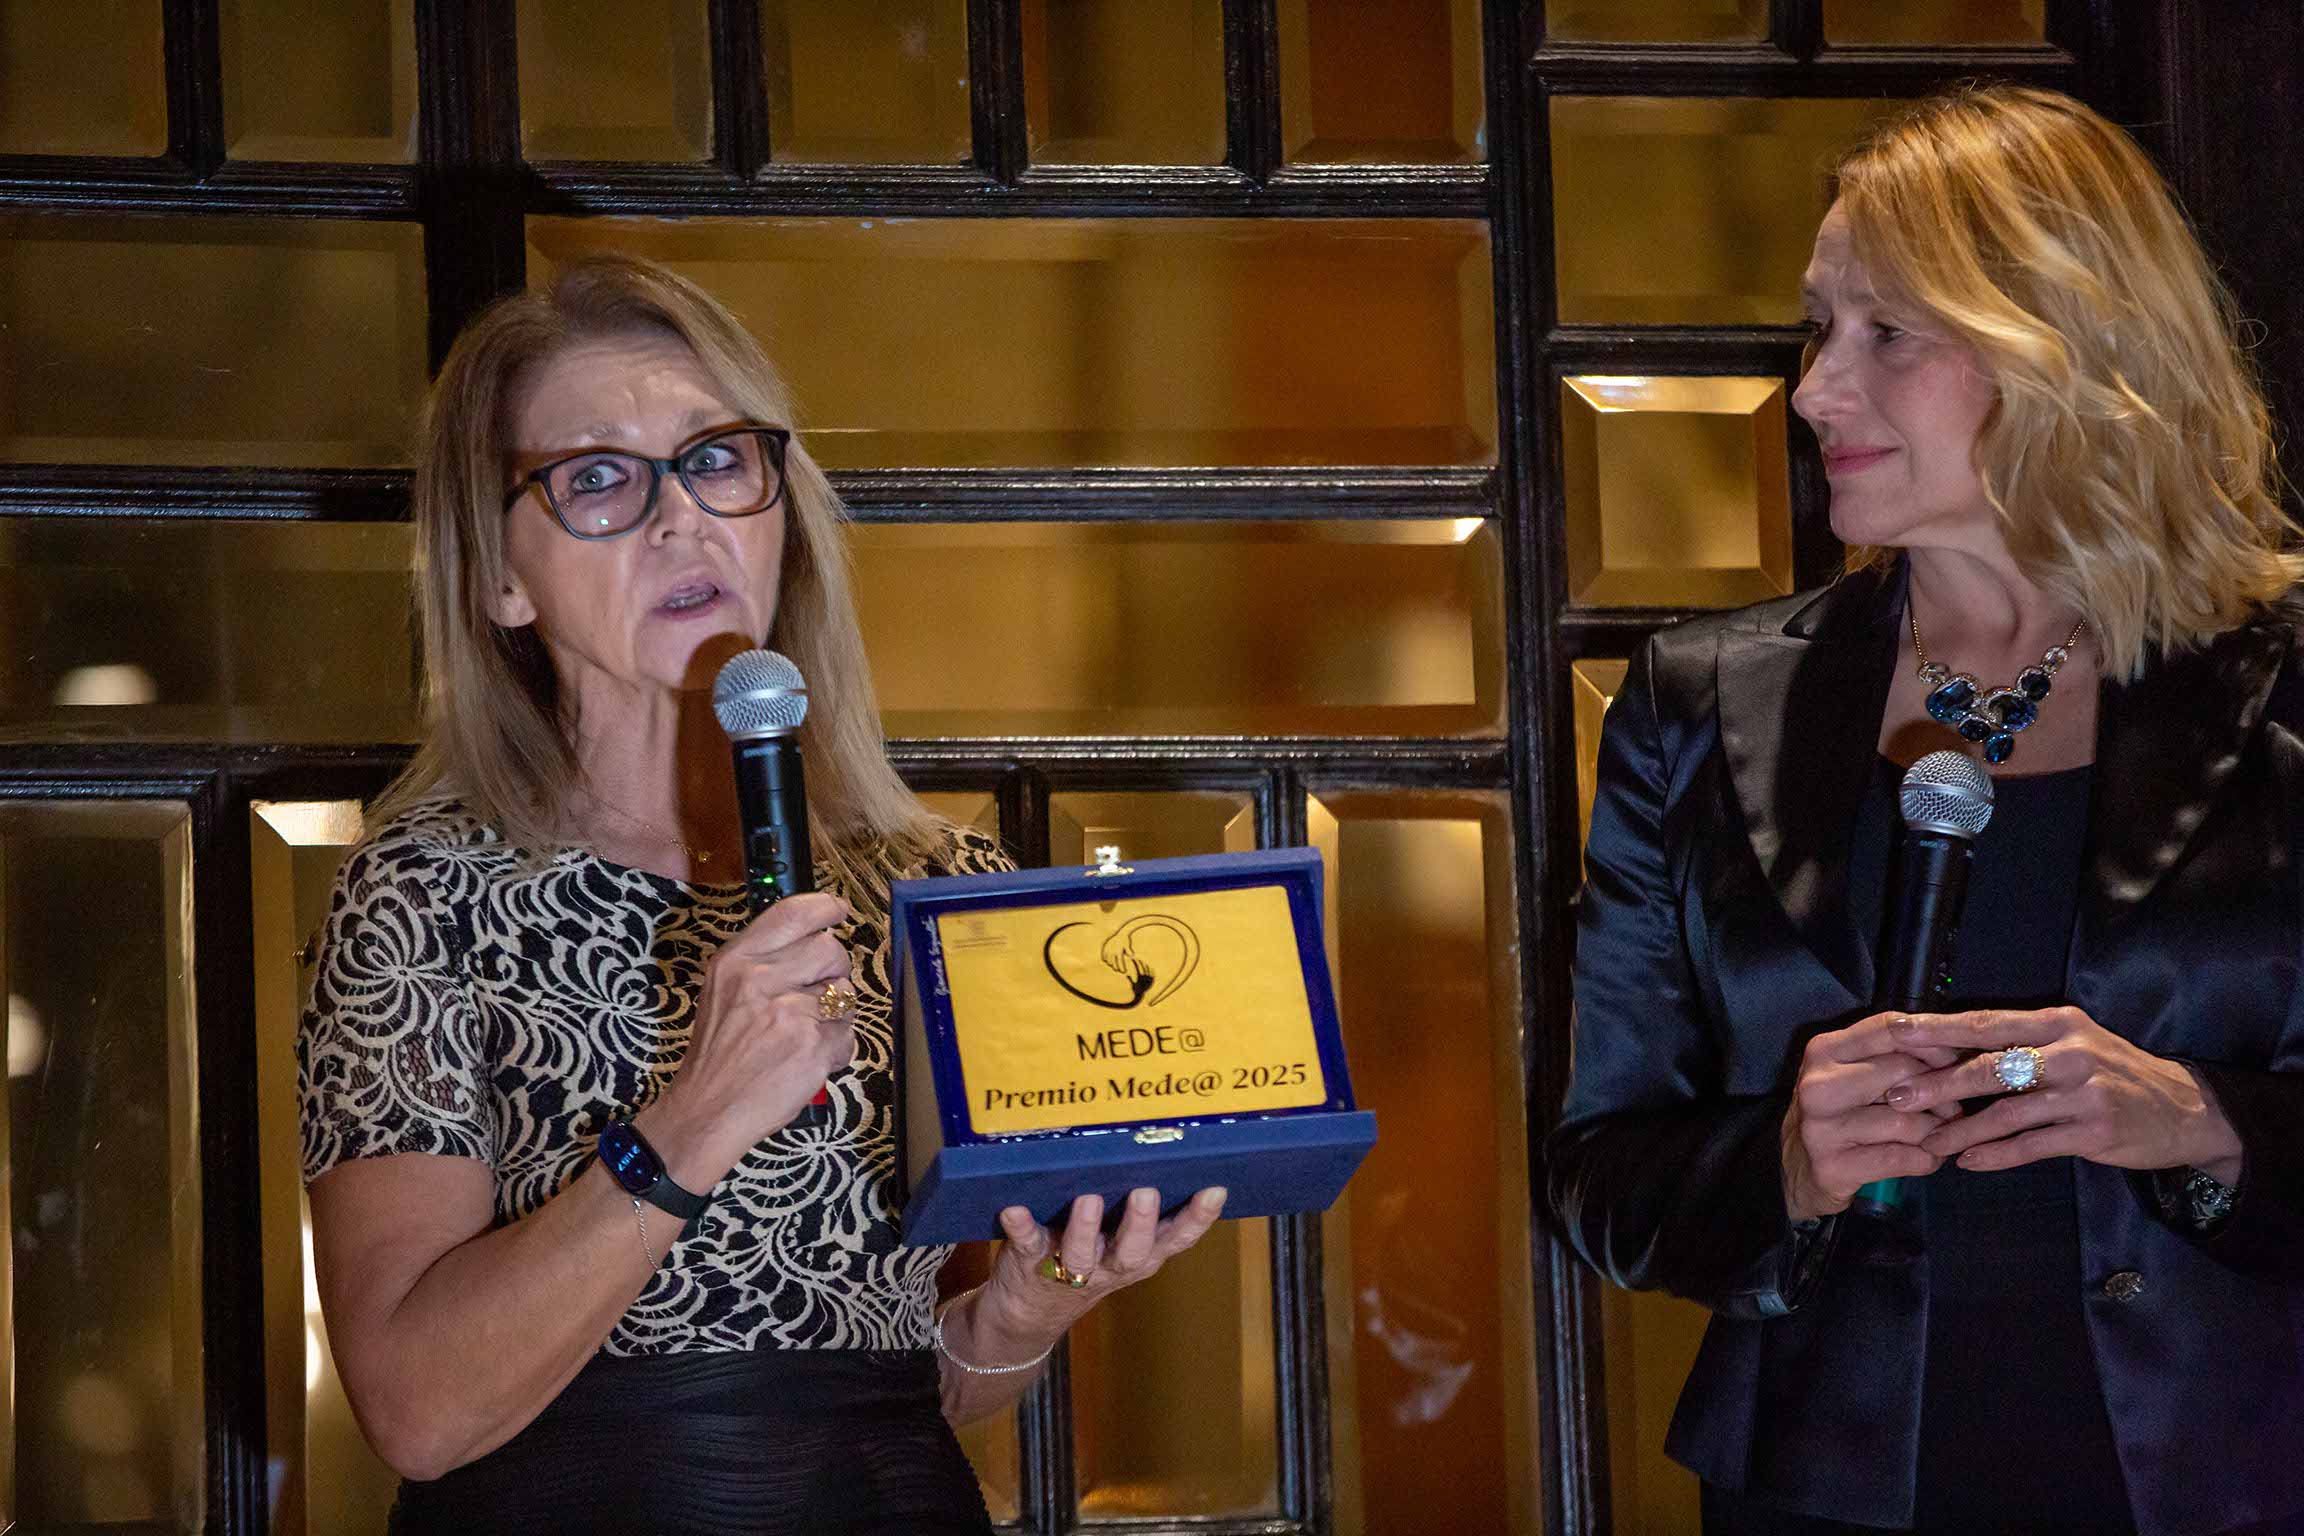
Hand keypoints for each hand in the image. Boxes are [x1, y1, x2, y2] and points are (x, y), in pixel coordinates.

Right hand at [640, 891, 855, 1185]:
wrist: (706, 1110)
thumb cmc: (719, 1052)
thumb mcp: (724, 990)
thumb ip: (766, 960)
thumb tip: (818, 934)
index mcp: (736, 960)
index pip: (792, 914)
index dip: (824, 908)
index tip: (838, 911)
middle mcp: (761, 979)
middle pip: (832, 950)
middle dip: (836, 970)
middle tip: (818, 994)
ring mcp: (789, 1014)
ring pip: (845, 993)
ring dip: (836, 1015)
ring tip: (806, 1034)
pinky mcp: (812, 1048)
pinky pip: (848, 1035)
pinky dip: (836, 1050)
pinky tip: (808, 1060)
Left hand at [969, 1187, 1227, 1353]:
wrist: (1029, 1311)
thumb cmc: (1086, 1257)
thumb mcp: (1122, 1243)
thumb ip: (1143, 1213)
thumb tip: (1167, 1151)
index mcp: (1139, 1254)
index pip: (1176, 1238)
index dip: (1198, 1218)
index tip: (1214, 1189)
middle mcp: (1110, 1264)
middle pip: (1132, 1251)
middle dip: (1140, 1224)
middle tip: (1146, 1192)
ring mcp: (1070, 1266)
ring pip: (1081, 1253)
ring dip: (1085, 1227)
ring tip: (1088, 1198)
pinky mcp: (1031, 1260)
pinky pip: (1027, 1244)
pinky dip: (1022, 1226)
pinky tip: (1015, 1209)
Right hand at [1781, 1011, 1964, 1221]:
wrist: (1797, 1167)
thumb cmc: (1838, 1112)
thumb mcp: (1851, 1071)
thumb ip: (1891, 1053)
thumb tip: (1953, 1046)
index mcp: (1824, 1050)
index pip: (1889, 1028)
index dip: (1932, 1041)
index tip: (1954, 1060)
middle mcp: (1817, 1084)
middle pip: (1905, 1071)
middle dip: (1941, 1093)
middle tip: (1951, 1108)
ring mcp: (1821, 1127)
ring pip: (1909, 1120)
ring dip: (1937, 1132)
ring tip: (1938, 1135)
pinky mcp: (1833, 1167)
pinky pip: (1904, 1158)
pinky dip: (1927, 1159)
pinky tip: (1925, 1158)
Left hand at [1887, 1008, 2243, 1182]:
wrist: (2184, 1109)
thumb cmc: (2111, 1073)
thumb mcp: (2072, 1043)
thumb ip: (2019, 1044)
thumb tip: (1945, 1047)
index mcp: (2057, 1023)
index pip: (1986, 1023)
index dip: (1938, 1029)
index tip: (1893, 1033)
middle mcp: (2070, 1052)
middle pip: (1991, 1066)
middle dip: (1938, 1083)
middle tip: (1896, 1096)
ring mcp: (2084, 1093)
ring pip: (2007, 1112)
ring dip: (1962, 1128)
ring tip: (1928, 1141)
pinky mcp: (2095, 1132)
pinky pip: (2032, 1145)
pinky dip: (1996, 1154)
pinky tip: (1968, 1160)